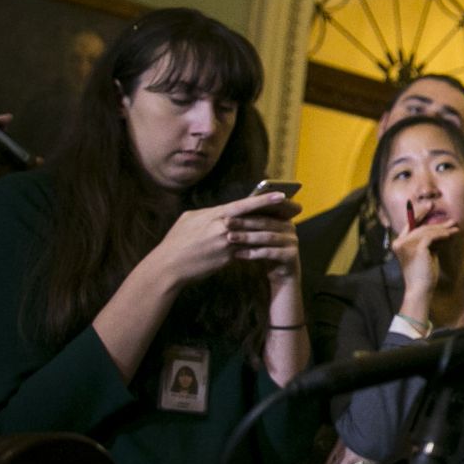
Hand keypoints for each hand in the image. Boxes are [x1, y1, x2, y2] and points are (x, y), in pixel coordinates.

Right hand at [137, 191, 302, 291]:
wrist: (167, 268)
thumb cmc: (175, 242)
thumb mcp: (188, 220)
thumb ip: (208, 214)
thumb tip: (223, 211)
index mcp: (214, 215)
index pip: (244, 204)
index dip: (264, 199)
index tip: (281, 195)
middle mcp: (223, 227)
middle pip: (255, 219)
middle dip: (276, 214)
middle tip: (296, 209)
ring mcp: (226, 244)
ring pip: (254, 235)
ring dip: (269, 232)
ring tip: (286, 227)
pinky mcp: (227, 259)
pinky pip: (246, 251)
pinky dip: (256, 248)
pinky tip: (268, 246)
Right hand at [388, 217, 459, 301]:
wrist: (420, 288)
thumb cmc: (423, 274)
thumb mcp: (426, 254)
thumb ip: (429, 242)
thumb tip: (442, 231)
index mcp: (398, 243)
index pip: (409, 224)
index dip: (420, 213)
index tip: (431, 206)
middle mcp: (399, 243)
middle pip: (420, 227)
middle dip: (438, 223)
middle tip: (452, 221)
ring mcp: (406, 245)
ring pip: (427, 231)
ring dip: (443, 229)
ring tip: (455, 229)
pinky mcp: (417, 248)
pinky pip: (432, 236)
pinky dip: (442, 234)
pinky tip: (450, 235)